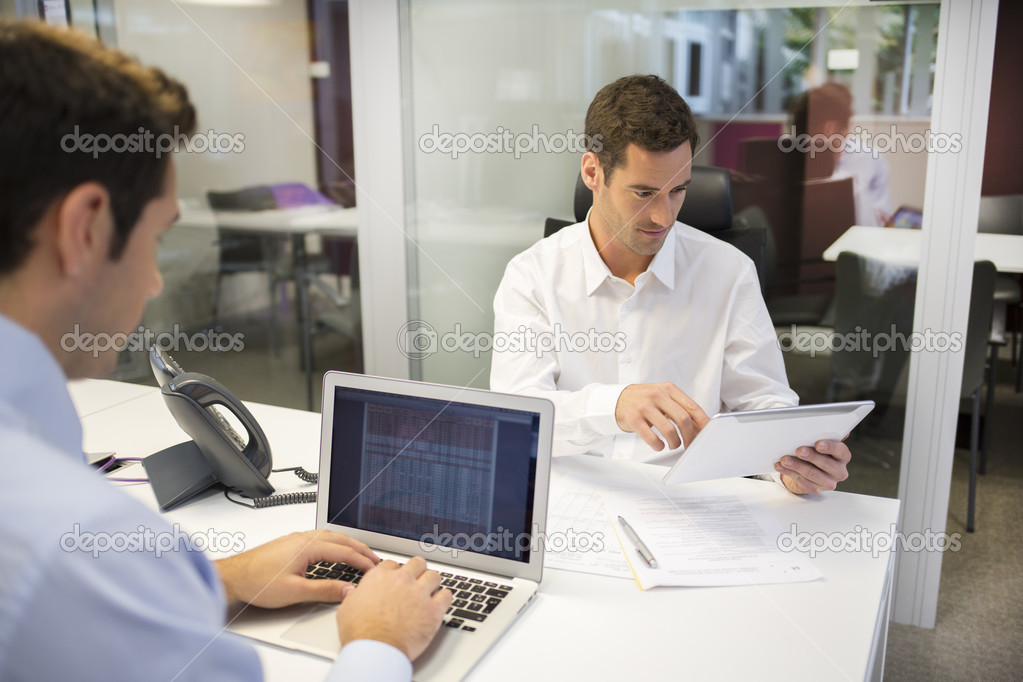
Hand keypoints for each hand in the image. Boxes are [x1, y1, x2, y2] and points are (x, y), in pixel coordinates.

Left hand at [215, 530, 378, 607]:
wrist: (233, 576)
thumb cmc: (257, 582)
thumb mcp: (295, 591)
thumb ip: (324, 590)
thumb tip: (347, 590)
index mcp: (307, 546)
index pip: (344, 551)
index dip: (362, 561)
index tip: (373, 569)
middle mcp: (303, 538)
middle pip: (341, 539)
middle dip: (361, 549)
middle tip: (374, 559)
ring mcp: (296, 539)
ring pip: (331, 536)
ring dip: (348, 545)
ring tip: (359, 554)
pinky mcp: (290, 543)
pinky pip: (321, 538)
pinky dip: (335, 544)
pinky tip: (334, 552)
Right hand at [336, 557, 450, 661]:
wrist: (376, 650)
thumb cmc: (361, 632)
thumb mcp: (347, 609)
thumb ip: (353, 596)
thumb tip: (351, 592)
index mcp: (380, 577)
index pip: (393, 564)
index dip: (396, 573)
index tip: (397, 580)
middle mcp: (402, 580)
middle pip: (417, 564)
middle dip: (417, 571)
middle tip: (416, 581)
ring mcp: (419, 593)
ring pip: (434, 576)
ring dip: (432, 583)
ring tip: (429, 591)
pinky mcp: (433, 609)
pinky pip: (447, 595)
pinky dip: (444, 598)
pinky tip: (439, 604)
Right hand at [615, 382, 709, 450]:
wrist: (617, 399)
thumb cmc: (644, 400)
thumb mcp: (663, 398)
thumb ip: (680, 410)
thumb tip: (700, 428)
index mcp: (668, 389)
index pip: (692, 407)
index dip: (702, 423)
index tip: (707, 434)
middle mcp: (657, 395)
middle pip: (683, 419)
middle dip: (690, 436)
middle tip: (689, 444)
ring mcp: (645, 406)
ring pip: (669, 430)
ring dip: (674, 443)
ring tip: (673, 444)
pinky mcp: (634, 419)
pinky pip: (652, 438)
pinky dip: (658, 446)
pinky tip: (659, 445)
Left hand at [775, 439, 850, 494]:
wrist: (807, 470)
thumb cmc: (815, 451)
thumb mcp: (821, 442)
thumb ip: (825, 434)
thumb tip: (830, 423)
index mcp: (842, 456)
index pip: (840, 451)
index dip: (830, 447)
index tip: (818, 444)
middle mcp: (839, 470)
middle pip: (826, 464)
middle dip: (811, 456)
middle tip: (799, 450)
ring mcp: (828, 482)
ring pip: (811, 474)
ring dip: (796, 465)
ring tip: (785, 459)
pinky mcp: (815, 489)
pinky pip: (801, 481)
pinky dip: (789, 472)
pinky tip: (781, 466)